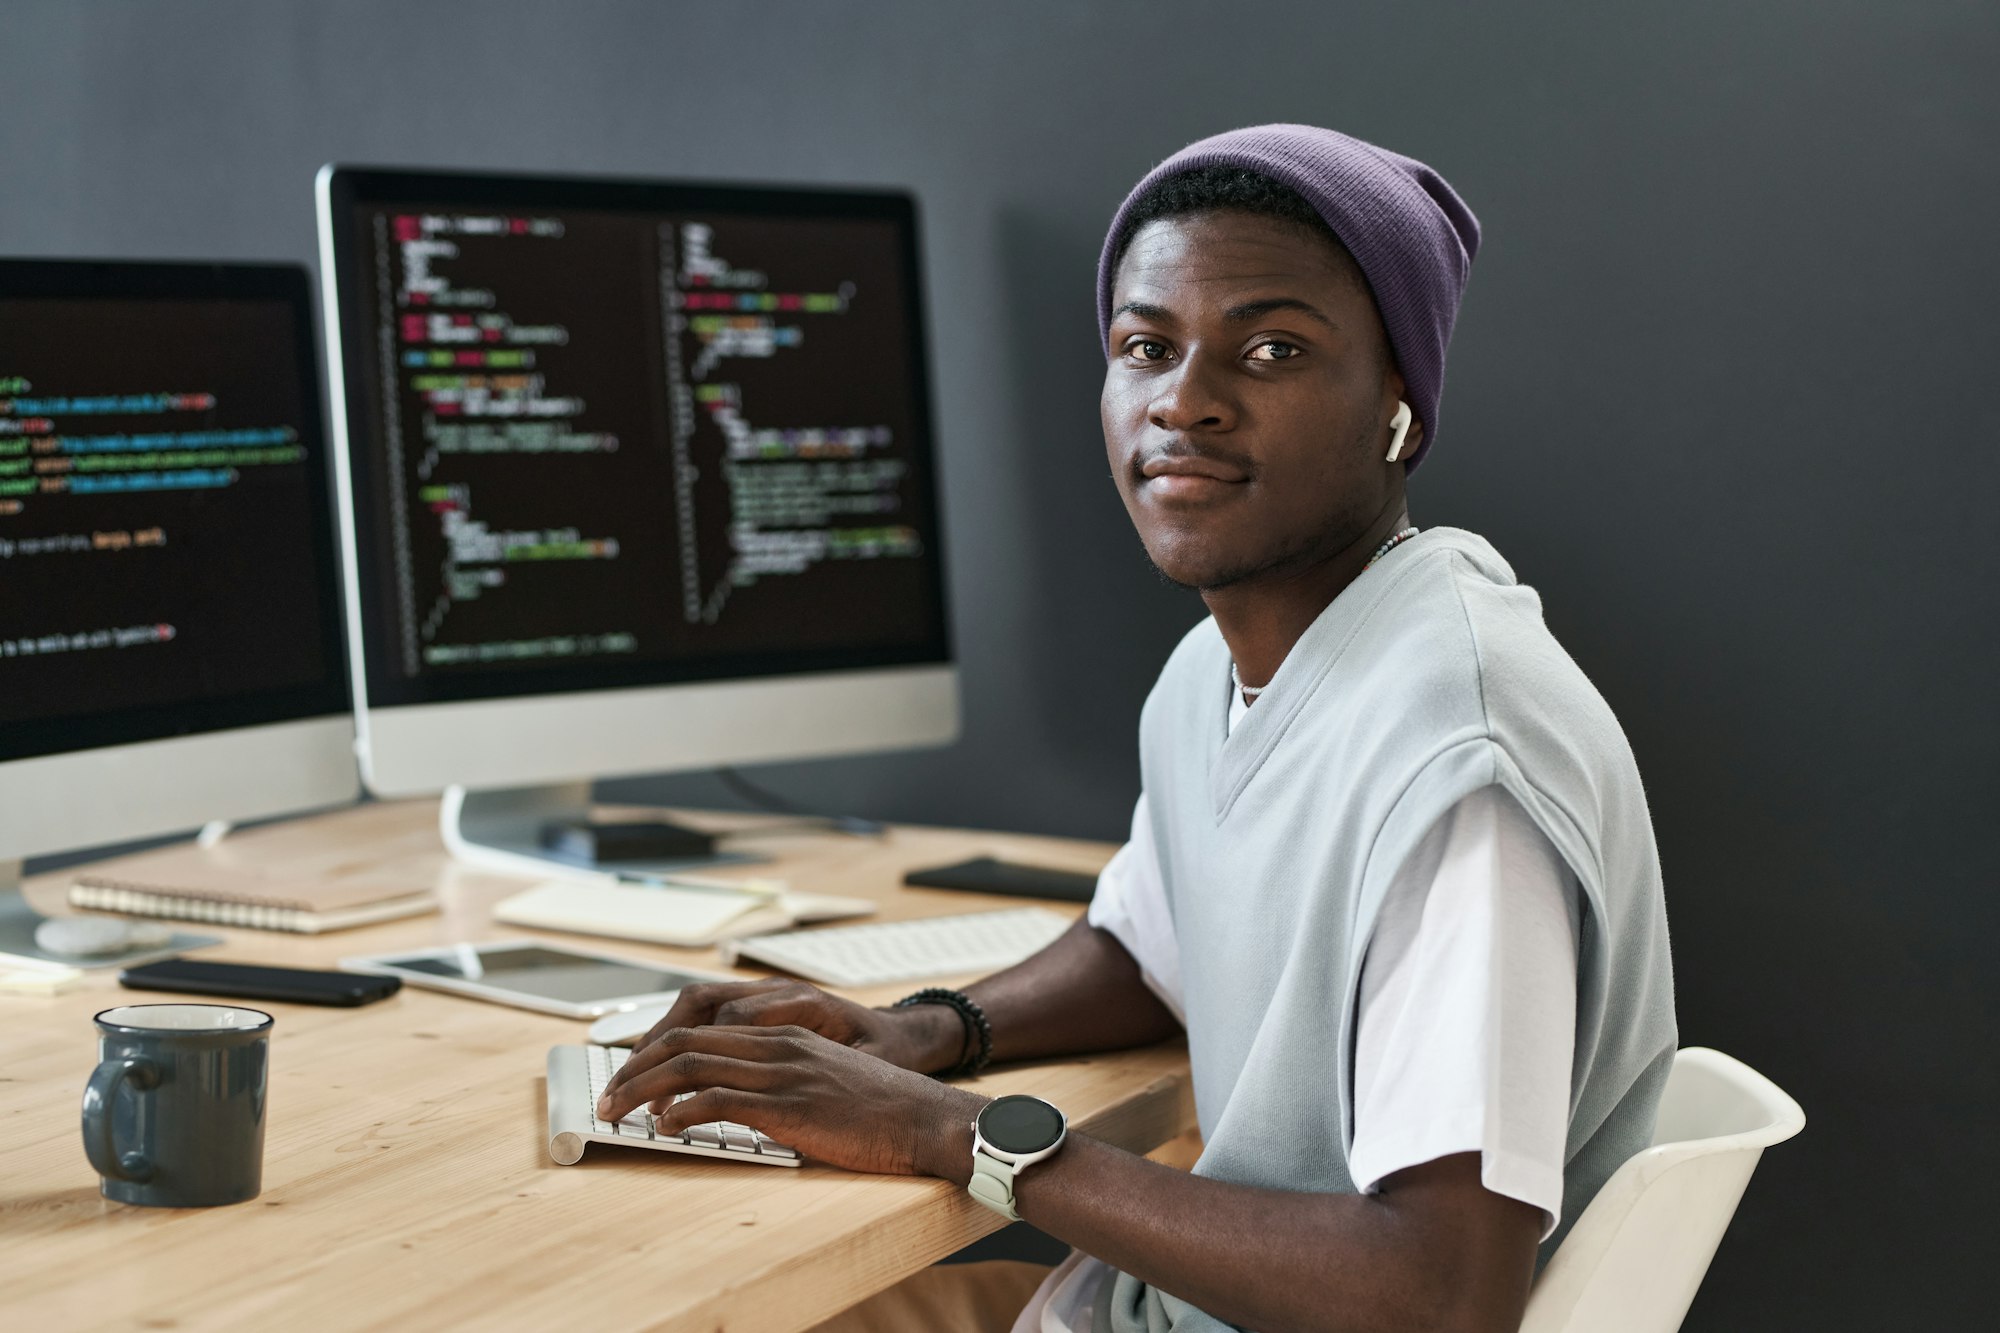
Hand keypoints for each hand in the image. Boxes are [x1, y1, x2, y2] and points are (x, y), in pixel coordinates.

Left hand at [596, 1022, 982, 1178]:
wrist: (924, 1117)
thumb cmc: (880, 1107)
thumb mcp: (823, 1078)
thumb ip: (781, 1080)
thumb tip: (738, 1102)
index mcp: (782, 1033)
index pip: (700, 1027)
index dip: (655, 1050)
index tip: (630, 1075)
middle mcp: (776, 1043)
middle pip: (685, 1039)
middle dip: (636, 1067)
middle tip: (609, 1094)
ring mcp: (782, 1071)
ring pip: (692, 1065)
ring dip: (644, 1088)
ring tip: (619, 1111)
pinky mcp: (789, 1104)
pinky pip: (720, 1098)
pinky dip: (682, 1111)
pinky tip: (665, 1127)